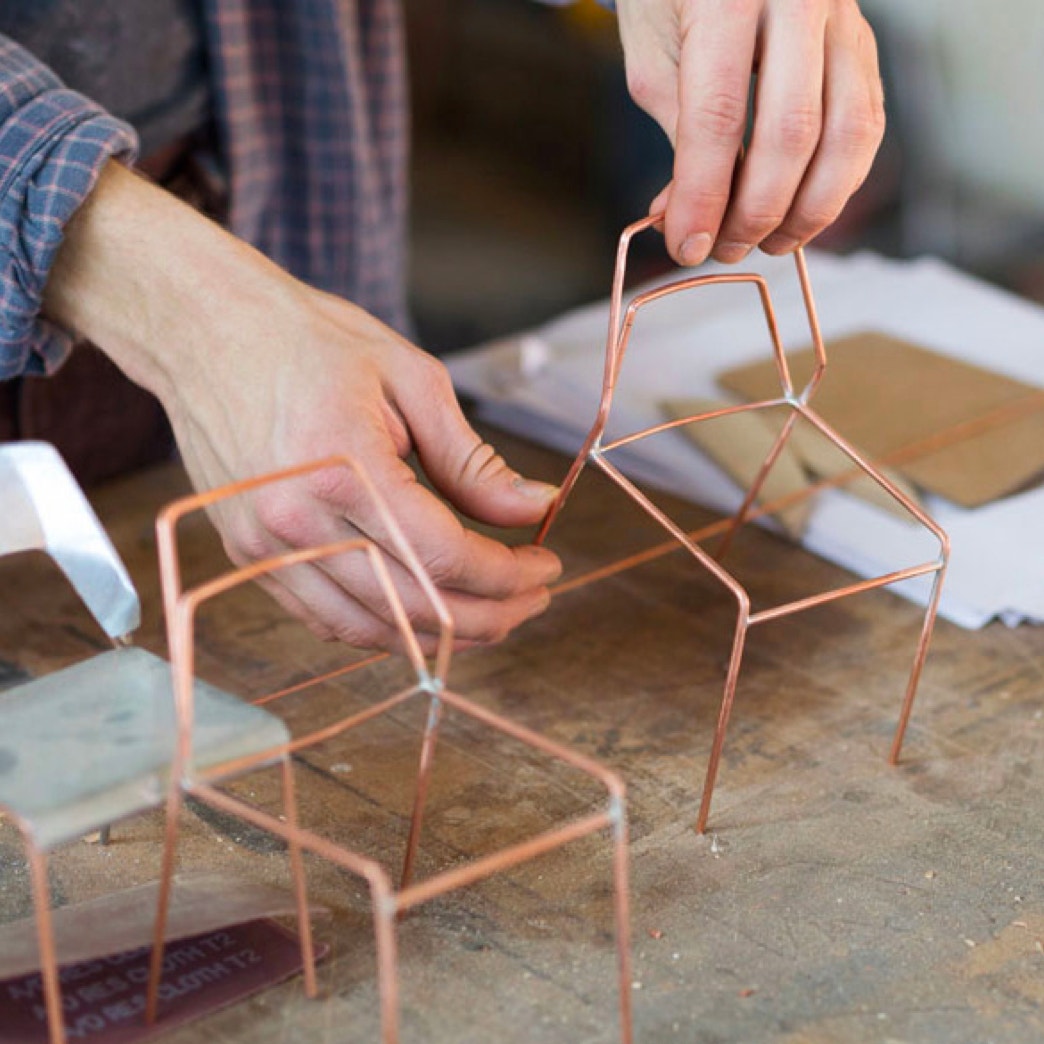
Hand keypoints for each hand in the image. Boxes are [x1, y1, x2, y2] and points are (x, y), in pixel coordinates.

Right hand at [44, 163, 561, 651]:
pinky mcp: (246, 554)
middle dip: (490, 614)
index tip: (547, 564)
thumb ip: (473, 460)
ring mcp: (263, 546)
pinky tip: (423, 610)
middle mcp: (296, 523)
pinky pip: (324, 618)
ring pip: (368, 630)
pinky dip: (382, 628)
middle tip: (534, 596)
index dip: (507, 575)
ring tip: (491, 612)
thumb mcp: (411, 381)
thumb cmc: (310, 340)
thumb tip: (536, 509)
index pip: (444, 559)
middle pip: (412, 608)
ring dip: (439, 634)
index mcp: (344, 470)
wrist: (205, 329)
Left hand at [616, 0, 884, 264]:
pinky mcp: (864, 42)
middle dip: (756, 212)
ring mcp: (844, 17)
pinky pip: (867, 124)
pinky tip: (801, 208)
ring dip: (808, 209)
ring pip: (847, 134)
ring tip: (766, 242)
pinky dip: (837, 181)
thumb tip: (688, 218)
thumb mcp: (655, 52)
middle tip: (724, 250)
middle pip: (792, 132)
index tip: (687, 246)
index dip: (703, 195)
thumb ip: (677, 134)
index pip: (719, 116)